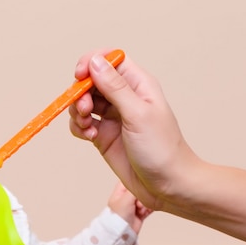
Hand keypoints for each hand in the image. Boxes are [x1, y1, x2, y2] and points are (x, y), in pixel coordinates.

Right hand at [68, 51, 199, 209]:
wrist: (167, 185)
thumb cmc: (161, 149)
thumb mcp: (138, 114)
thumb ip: (115, 87)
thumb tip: (95, 61)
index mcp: (137, 85)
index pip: (110, 60)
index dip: (92, 63)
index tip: (80, 76)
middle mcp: (124, 98)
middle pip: (91, 81)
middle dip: (81, 92)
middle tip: (86, 110)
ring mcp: (112, 117)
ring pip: (83, 102)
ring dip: (78, 112)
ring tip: (88, 126)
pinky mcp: (103, 136)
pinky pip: (82, 124)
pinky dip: (80, 128)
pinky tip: (90, 136)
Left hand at [107, 181, 152, 233]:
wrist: (122, 233)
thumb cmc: (118, 216)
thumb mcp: (126, 199)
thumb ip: (136, 189)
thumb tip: (143, 181)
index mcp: (120, 192)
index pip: (130, 180)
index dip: (137, 182)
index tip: (142, 185)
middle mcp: (127, 197)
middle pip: (140, 190)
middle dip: (142, 197)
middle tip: (139, 204)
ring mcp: (134, 205)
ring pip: (146, 198)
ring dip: (146, 204)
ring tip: (141, 210)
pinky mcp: (140, 213)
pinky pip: (149, 207)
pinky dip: (149, 209)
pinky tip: (145, 212)